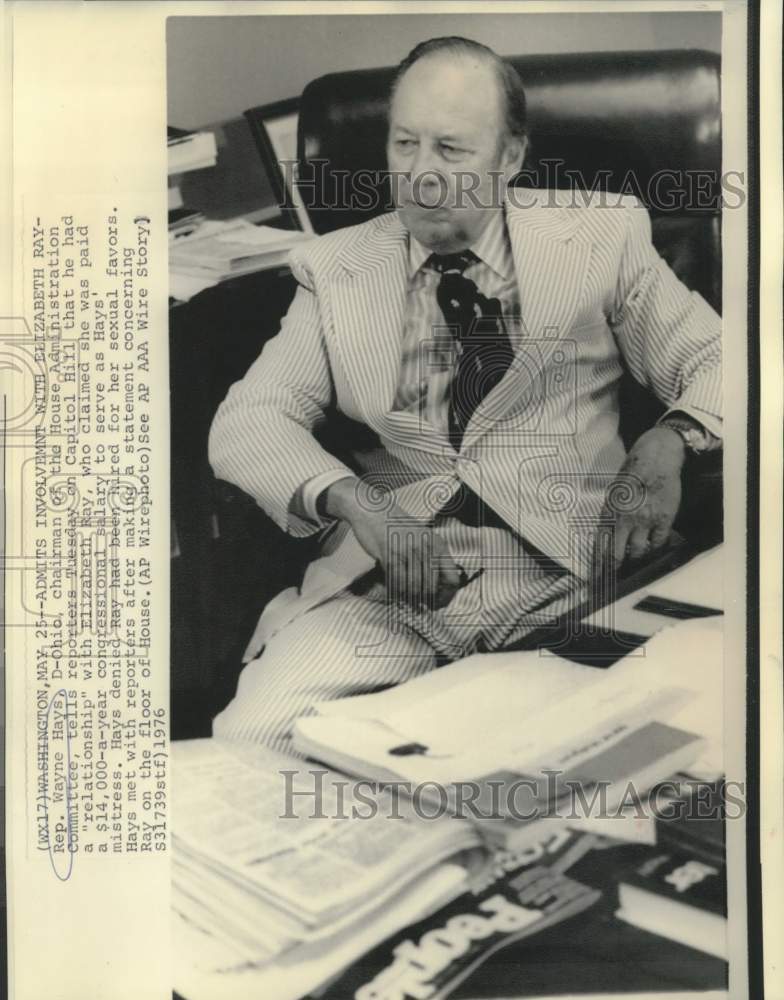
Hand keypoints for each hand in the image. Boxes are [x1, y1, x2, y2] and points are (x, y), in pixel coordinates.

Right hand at [323, 477, 462, 608]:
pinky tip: (393, 588)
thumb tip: (436, 587)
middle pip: (431, 587)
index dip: (446, 595)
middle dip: (424, 598)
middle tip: (417, 603)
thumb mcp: (422, 537)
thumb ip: (431, 558)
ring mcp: (408, 552)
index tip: (438, 602)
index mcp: (438, 545)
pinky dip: (395, 590)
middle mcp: (426, 548)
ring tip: (404, 595)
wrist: (374, 511)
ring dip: (408, 595)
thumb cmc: (397, 525)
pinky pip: (397, 582)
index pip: (452, 578)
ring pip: (413, 587)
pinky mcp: (390, 556)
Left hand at [592, 426, 685, 579]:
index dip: (597, 567)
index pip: (599, 547)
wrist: (656, 458)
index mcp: (608, 512)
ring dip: (635, 561)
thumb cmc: (631, 474)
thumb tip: (607, 540)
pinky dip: (654, 549)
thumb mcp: (613, 494)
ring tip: (634, 565)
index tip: (595, 582)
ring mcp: (645, 520)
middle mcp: (624, 519)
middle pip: (617, 556)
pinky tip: (652, 551)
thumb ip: (609, 516)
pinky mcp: (663, 519)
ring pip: (638, 553)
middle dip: (613, 572)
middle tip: (612, 584)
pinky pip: (658, 543)